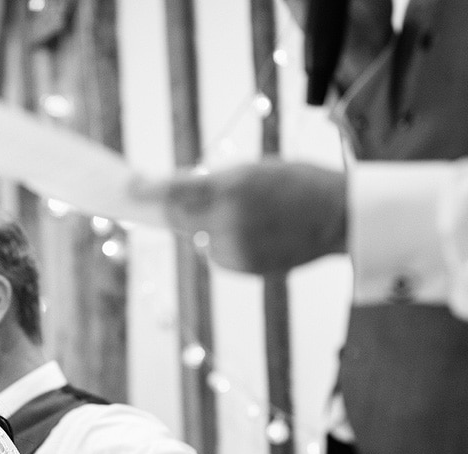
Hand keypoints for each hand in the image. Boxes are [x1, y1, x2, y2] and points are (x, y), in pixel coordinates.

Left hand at [130, 160, 346, 275]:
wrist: (339, 218)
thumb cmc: (296, 183)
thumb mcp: (254, 170)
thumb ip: (213, 183)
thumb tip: (174, 190)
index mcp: (232, 189)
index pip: (176, 192)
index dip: (148, 191)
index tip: (128, 188)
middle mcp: (229, 223)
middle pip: (180, 219)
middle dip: (172, 208)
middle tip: (163, 197)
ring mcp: (236, 250)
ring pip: (199, 239)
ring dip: (205, 227)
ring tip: (243, 214)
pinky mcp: (243, 269)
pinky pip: (216, 255)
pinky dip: (221, 244)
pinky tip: (251, 233)